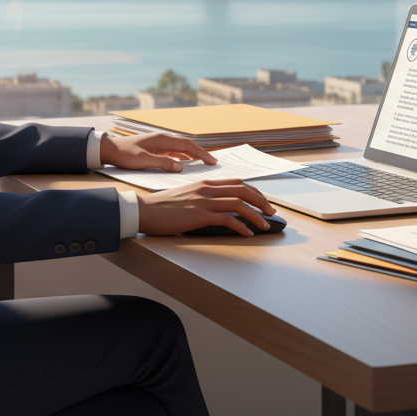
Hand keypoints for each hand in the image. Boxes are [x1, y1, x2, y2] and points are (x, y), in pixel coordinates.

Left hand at [100, 132, 217, 171]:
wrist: (110, 150)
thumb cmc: (125, 155)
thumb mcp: (143, 161)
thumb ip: (163, 163)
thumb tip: (181, 167)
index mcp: (162, 139)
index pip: (187, 145)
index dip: (201, 153)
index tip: (211, 161)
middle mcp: (162, 138)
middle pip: (187, 145)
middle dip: (201, 153)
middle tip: (213, 162)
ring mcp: (159, 143)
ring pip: (181, 148)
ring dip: (192, 154)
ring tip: (203, 163)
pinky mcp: (155, 148)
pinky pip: (174, 151)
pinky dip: (182, 156)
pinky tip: (185, 163)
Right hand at [137, 179, 277, 236]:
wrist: (144, 210)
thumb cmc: (162, 207)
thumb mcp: (186, 195)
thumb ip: (202, 197)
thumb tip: (218, 207)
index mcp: (204, 183)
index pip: (237, 182)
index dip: (254, 192)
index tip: (263, 201)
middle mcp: (206, 189)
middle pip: (243, 190)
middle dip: (262, 201)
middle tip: (271, 213)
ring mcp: (203, 201)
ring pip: (239, 203)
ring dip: (256, 215)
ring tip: (265, 225)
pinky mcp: (199, 215)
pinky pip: (227, 219)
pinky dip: (241, 227)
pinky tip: (247, 234)